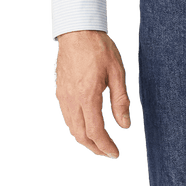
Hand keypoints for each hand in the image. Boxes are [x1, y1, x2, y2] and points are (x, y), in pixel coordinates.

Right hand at [54, 30, 130, 158]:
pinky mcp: (60, 91)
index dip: (106, 146)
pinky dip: (77, 128)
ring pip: (71, 128)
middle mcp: (72, 99)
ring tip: (99, 144)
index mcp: (88, 96)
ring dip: (85, 140)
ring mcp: (63, 96)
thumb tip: (125, 126)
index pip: (95, 131)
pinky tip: (87, 126)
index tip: (116, 154)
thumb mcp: (117, 72)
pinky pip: (67, 117)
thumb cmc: (99, 48)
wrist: (77, 31)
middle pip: (81, 134)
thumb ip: (120, 100)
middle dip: (95, 147)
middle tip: (108, 153)